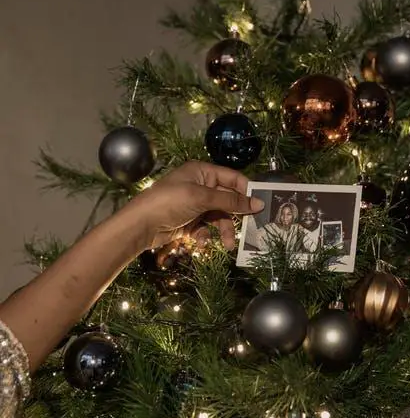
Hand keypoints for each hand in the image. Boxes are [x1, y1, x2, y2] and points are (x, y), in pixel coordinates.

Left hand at [129, 161, 264, 250]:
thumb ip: (231, 202)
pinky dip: (206, 236)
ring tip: (227, 246)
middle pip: (228, 200)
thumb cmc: (170, 202)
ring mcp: (194, 205)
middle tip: (249, 230)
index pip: (233, 178)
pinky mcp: (189, 221)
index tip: (260, 207)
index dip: (246, 192)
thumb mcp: (202, 198)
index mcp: (203, 172)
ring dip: (224, 231)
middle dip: (236, 216)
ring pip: (218, 217)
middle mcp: (200, 186)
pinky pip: (206, 228)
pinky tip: (202, 243)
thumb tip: (258, 203)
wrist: (141, 224)